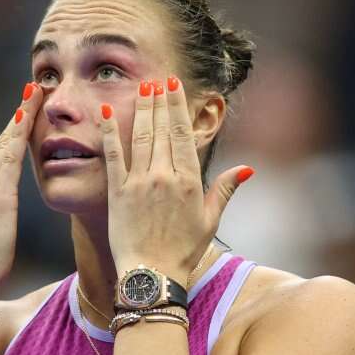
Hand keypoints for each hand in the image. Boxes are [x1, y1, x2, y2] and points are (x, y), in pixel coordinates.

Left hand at [99, 76, 251, 283]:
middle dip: (160, 101)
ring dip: (141, 109)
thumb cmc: (183, 251)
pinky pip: (113, 155)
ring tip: (142, 87)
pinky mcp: (117, 192)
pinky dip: (110, 131)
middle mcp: (164, 176)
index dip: (178, 107)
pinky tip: (107, 111)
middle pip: (162, 129)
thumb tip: (246, 168)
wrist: (152, 274)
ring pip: (141, 136)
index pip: (184, 134)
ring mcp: (139, 182)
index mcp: (188, 181)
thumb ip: (225, 189)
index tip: (175, 87)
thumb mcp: (210, 220)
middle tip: (158, 79)